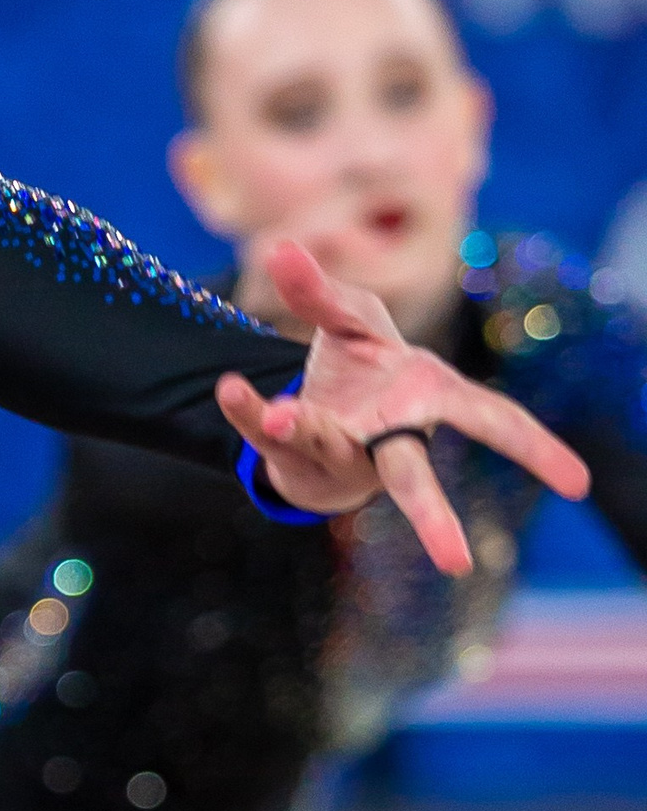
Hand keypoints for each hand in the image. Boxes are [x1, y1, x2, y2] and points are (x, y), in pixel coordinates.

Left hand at [214, 239, 588, 576]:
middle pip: (413, 481)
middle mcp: (390, 439)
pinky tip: (230, 389)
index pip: (495, 424)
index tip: (578, 484)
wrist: (304, 407)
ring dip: (307, 430)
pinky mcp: (289, 453)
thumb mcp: (350, 320)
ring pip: (326, 446)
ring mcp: (340, 452)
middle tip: (455, 563)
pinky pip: (268, 433)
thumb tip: (281, 247)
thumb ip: (319, 290)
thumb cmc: (356, 367)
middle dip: (431, 517)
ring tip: (285, 417)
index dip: (537, 450)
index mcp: (431, 401)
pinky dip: (249, 410)